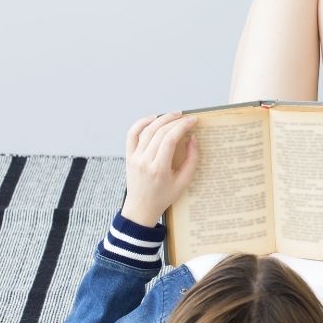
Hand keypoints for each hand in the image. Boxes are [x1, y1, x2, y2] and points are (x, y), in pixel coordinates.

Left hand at [121, 112, 198, 226]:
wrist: (141, 207)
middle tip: (186, 117)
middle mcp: (144, 161)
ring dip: (161, 119)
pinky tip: (153, 118)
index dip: (182, 126)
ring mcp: (134, 158)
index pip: (170, 140)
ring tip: (174, 115)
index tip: (193, 120)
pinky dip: (141, 123)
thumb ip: (191, 160)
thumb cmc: (164, 196)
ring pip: (147, 130)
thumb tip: (192, 139)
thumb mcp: (184, 182)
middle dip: (175, 121)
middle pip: (159, 132)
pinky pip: (132, 134)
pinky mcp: (129, 156)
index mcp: (159, 169)